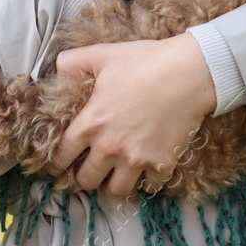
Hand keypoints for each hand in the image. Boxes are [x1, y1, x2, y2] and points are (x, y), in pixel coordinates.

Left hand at [44, 34, 216, 197]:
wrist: (189, 72)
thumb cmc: (144, 61)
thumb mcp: (102, 55)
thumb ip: (73, 62)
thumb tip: (56, 68)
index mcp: (91, 123)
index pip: (62, 156)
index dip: (56, 164)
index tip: (57, 167)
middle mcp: (110, 147)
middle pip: (86, 180)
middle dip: (85, 177)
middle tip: (90, 170)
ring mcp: (137, 158)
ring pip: (116, 190)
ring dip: (114, 183)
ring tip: (116, 174)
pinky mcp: (162, 163)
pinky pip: (150, 185)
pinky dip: (148, 179)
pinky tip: (147, 167)